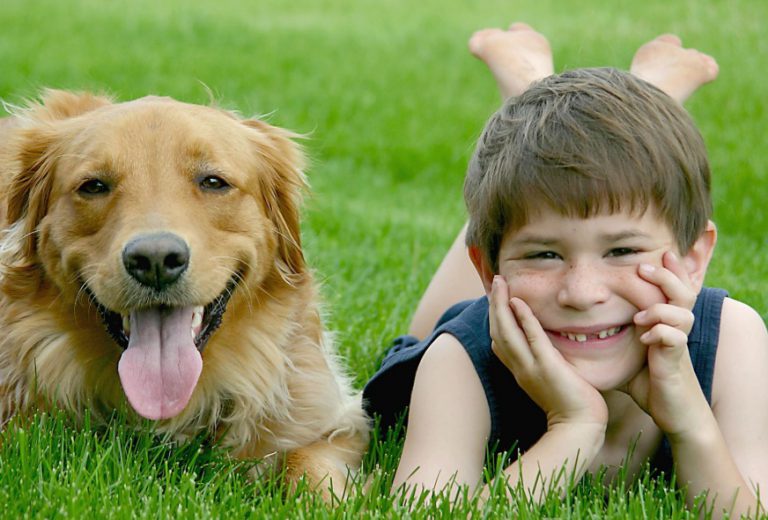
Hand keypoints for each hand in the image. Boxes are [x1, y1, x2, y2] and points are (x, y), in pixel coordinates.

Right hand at [489, 275, 607, 428]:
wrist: (580, 426)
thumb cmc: (572, 405)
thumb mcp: (552, 380)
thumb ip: (545, 362)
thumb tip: (548, 348)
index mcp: (519, 370)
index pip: (499, 340)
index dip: (494, 317)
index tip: (496, 298)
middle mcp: (519, 367)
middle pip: (497, 331)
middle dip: (493, 304)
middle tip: (495, 281)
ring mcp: (530, 367)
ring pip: (506, 331)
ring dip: (500, 305)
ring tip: (500, 283)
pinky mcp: (547, 366)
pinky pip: (532, 338)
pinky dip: (523, 318)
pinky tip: (517, 302)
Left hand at [623, 251, 710, 436]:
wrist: (672, 412)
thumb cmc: (648, 382)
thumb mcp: (627, 354)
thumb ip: (613, 338)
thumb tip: (578, 329)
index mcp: (665, 323)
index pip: (671, 289)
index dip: (667, 270)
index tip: (653, 252)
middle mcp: (675, 329)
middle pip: (684, 291)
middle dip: (667, 276)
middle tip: (643, 266)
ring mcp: (677, 345)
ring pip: (683, 313)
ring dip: (660, 309)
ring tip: (639, 316)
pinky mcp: (675, 363)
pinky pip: (675, 340)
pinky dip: (662, 334)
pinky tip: (646, 338)